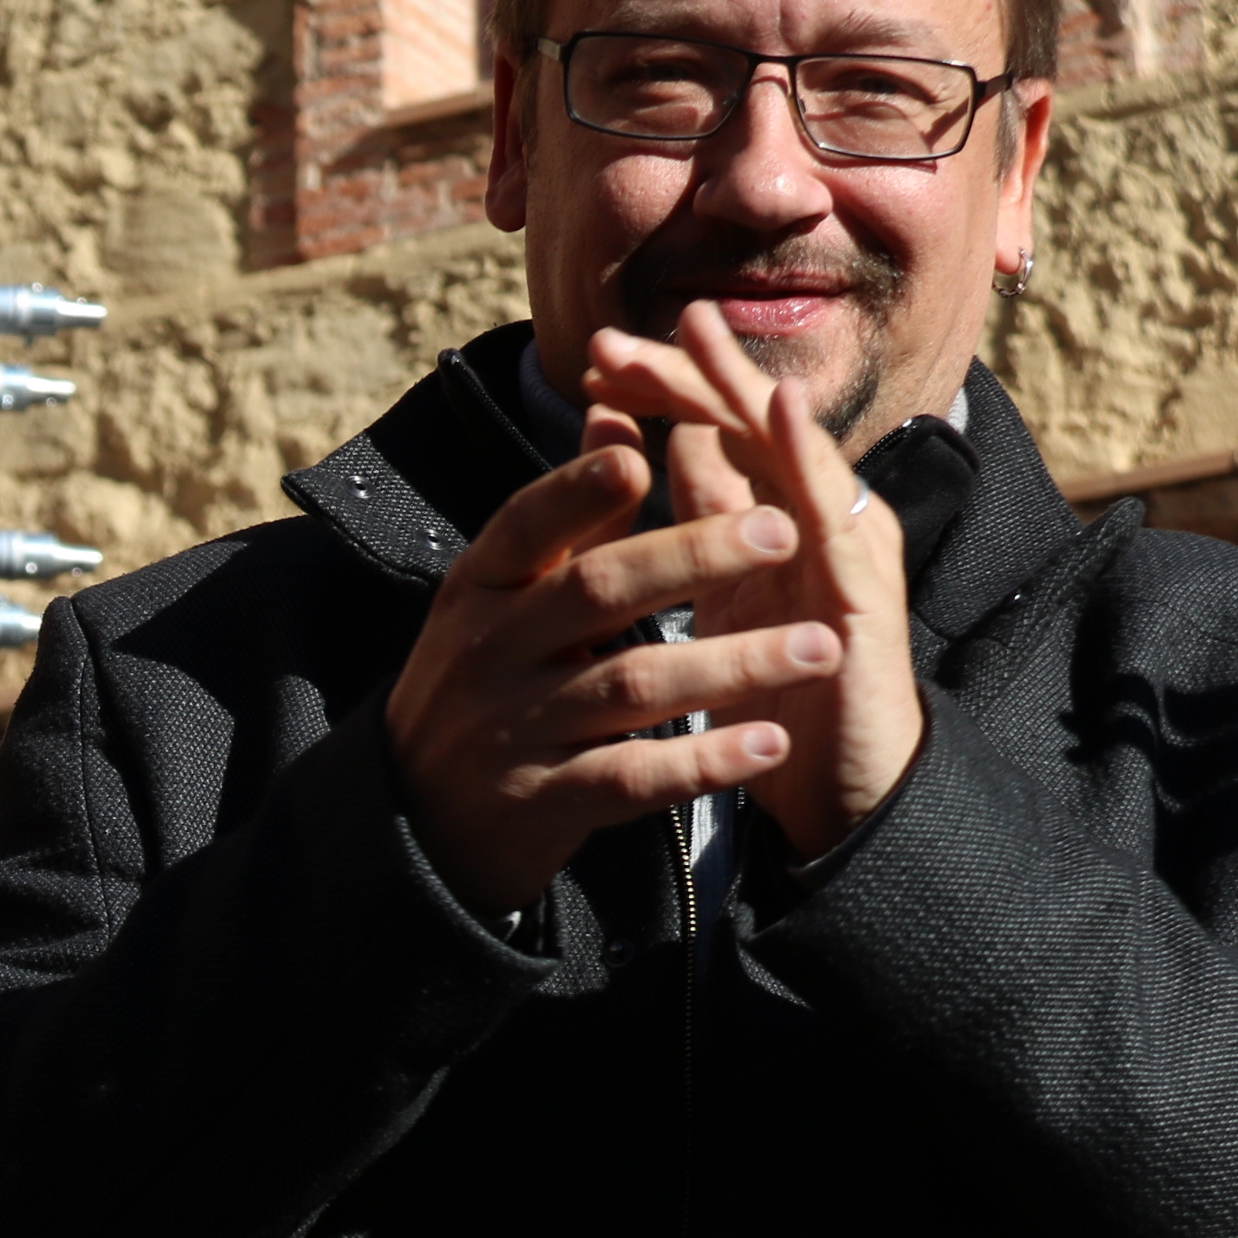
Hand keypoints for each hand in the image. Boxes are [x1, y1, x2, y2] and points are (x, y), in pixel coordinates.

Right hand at [382, 412, 847, 917]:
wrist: (417, 821)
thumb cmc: (483, 682)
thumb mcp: (502, 598)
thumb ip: (569, 517)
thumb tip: (616, 417)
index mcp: (481, 587)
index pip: (528, 524)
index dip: (580, 491)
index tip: (646, 458)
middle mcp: (491, 651)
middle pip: (596, 592)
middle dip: (693, 557)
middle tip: (785, 531)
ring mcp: (515, 729)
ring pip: (630, 684)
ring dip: (731, 662)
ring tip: (820, 645)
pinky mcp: (544, 802)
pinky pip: (631, 777)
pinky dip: (702, 761)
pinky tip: (767, 743)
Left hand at [582, 309, 923, 861]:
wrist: (839, 795)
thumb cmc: (779, 699)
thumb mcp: (717, 600)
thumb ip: (694, 523)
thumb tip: (647, 447)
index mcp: (772, 523)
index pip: (713, 438)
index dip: (658, 396)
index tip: (594, 362)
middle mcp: (814, 521)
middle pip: (749, 426)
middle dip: (689, 374)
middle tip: (628, 332)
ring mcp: (845, 549)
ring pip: (793, 449)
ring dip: (742, 386)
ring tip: (702, 332)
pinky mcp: (865, 589)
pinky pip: (834, 510)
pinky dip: (806, 454)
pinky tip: (779, 409)